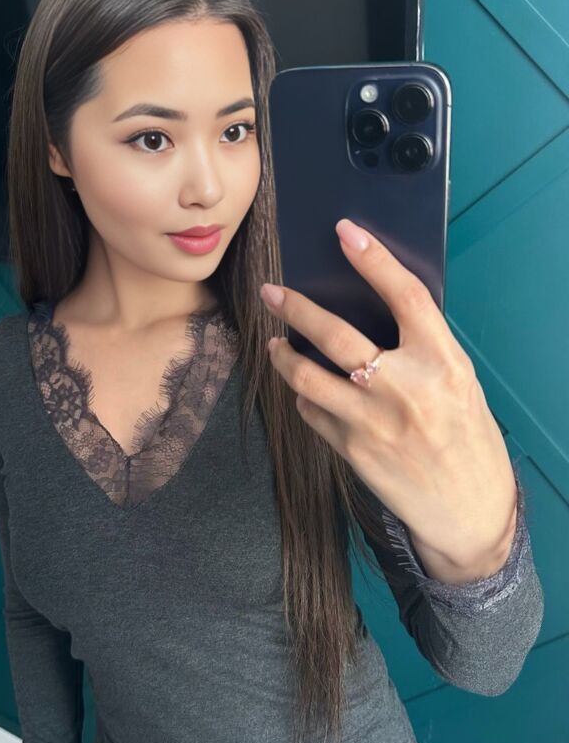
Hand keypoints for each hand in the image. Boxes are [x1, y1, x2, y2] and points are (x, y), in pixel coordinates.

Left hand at [260, 218, 517, 578]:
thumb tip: (372, 316)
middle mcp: (405, 387)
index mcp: (443, 362)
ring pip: (307, 376)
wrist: (470, 510)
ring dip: (283, 356)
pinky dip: (304, 397)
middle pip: (336, 334)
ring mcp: (373, 422)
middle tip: (272, 293)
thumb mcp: (459, 383)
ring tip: (274, 344)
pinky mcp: (352, 451)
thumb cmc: (468, 438)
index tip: (346, 232)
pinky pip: (313, 412)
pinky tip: (306, 392)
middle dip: (296, 308)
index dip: (374, 259)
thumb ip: (421, 351)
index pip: (405, 296)